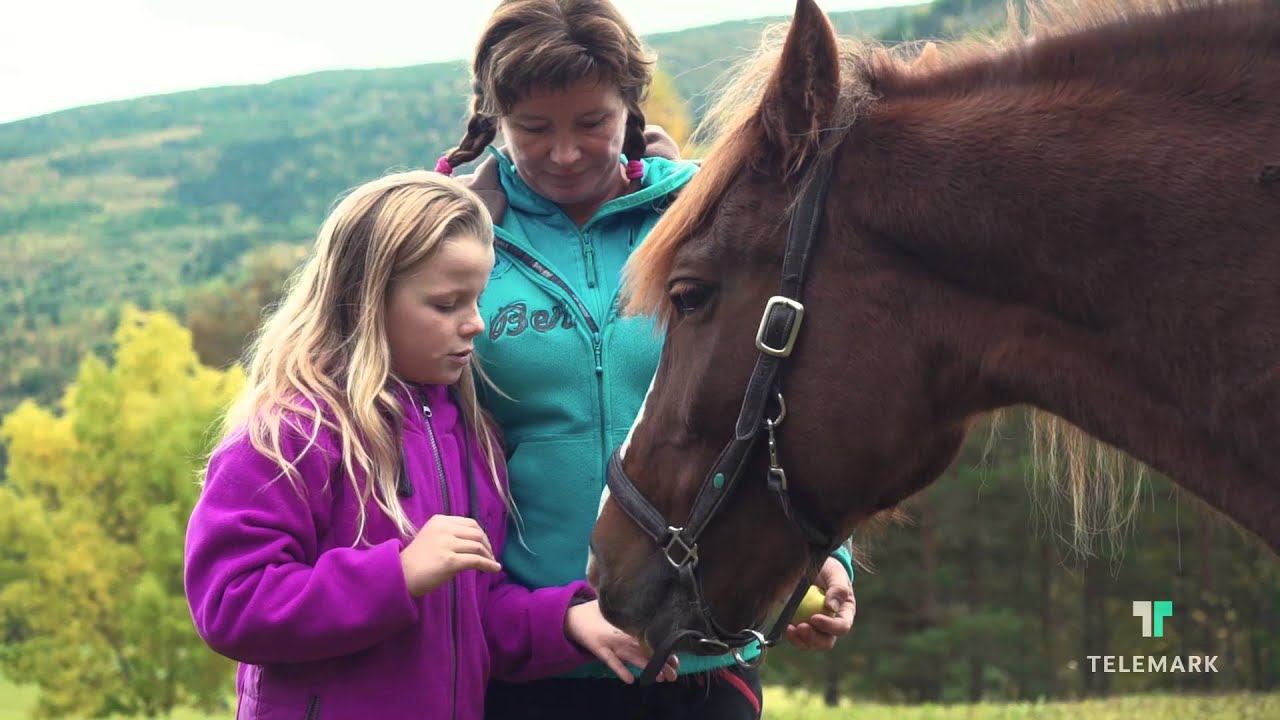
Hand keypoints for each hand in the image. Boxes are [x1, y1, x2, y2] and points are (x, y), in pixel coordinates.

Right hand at [400, 515, 500, 597]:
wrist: (400, 575)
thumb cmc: (416, 560)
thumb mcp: (432, 538)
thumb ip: (450, 535)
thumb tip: (476, 541)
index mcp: (440, 521)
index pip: (470, 523)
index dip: (481, 535)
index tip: (485, 545)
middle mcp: (444, 529)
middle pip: (477, 533)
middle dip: (487, 544)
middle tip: (490, 555)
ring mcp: (447, 544)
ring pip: (478, 546)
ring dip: (489, 556)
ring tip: (492, 564)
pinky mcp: (450, 561)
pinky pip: (476, 561)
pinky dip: (488, 565)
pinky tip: (494, 569)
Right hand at [564, 600, 678, 683]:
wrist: (572, 617)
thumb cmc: (596, 612)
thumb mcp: (615, 608)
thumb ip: (631, 610)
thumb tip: (651, 604)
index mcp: (628, 623)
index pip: (650, 637)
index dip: (663, 648)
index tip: (676, 658)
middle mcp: (622, 634)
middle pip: (645, 649)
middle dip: (661, 662)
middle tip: (674, 674)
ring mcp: (610, 643)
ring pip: (632, 658)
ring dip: (647, 668)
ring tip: (661, 678)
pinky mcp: (599, 651)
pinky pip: (612, 663)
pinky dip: (621, 671)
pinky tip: (630, 680)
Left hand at [785, 556, 855, 650]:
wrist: (814, 568)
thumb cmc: (829, 571)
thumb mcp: (836, 574)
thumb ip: (838, 589)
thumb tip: (831, 607)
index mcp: (845, 614)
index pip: (842, 627)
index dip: (830, 626)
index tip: (814, 618)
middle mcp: (832, 626)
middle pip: (826, 641)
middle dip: (814, 638)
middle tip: (802, 628)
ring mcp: (816, 629)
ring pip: (811, 643)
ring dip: (800, 640)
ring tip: (791, 629)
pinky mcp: (802, 627)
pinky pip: (798, 638)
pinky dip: (792, 635)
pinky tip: (786, 626)